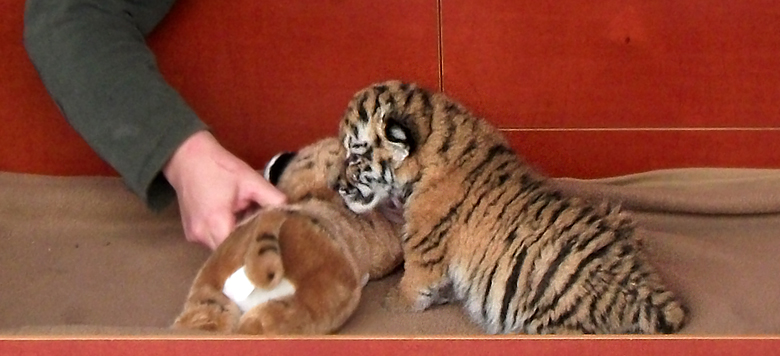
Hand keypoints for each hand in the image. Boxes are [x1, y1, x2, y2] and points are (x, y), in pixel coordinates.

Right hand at [163, 131, 285, 248]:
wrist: (186, 156)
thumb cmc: (218, 167)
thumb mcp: (250, 180)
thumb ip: (272, 197)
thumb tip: (291, 211)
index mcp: (216, 222)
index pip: (238, 250)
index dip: (255, 248)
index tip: (271, 244)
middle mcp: (201, 235)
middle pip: (229, 252)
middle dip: (246, 244)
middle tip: (264, 235)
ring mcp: (193, 235)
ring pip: (220, 247)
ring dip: (235, 238)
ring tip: (250, 225)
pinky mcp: (191, 233)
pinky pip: (211, 241)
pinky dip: (224, 234)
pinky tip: (235, 221)